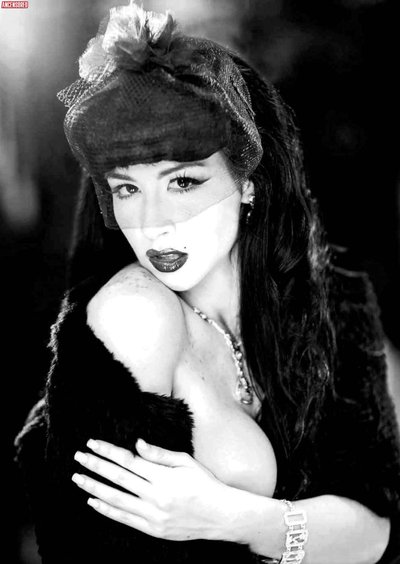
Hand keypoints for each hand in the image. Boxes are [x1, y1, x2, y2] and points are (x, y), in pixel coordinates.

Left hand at [71, 438, 234, 540]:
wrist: (221, 515)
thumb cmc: (205, 484)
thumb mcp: (186, 462)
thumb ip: (159, 454)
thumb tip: (137, 444)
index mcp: (163, 477)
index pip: (128, 460)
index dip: (108, 451)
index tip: (92, 443)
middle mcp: (155, 496)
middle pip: (118, 478)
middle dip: (95, 466)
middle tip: (78, 457)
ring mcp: (153, 515)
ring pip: (116, 499)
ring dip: (94, 488)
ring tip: (78, 478)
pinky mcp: (153, 529)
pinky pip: (124, 519)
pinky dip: (107, 510)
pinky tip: (93, 501)